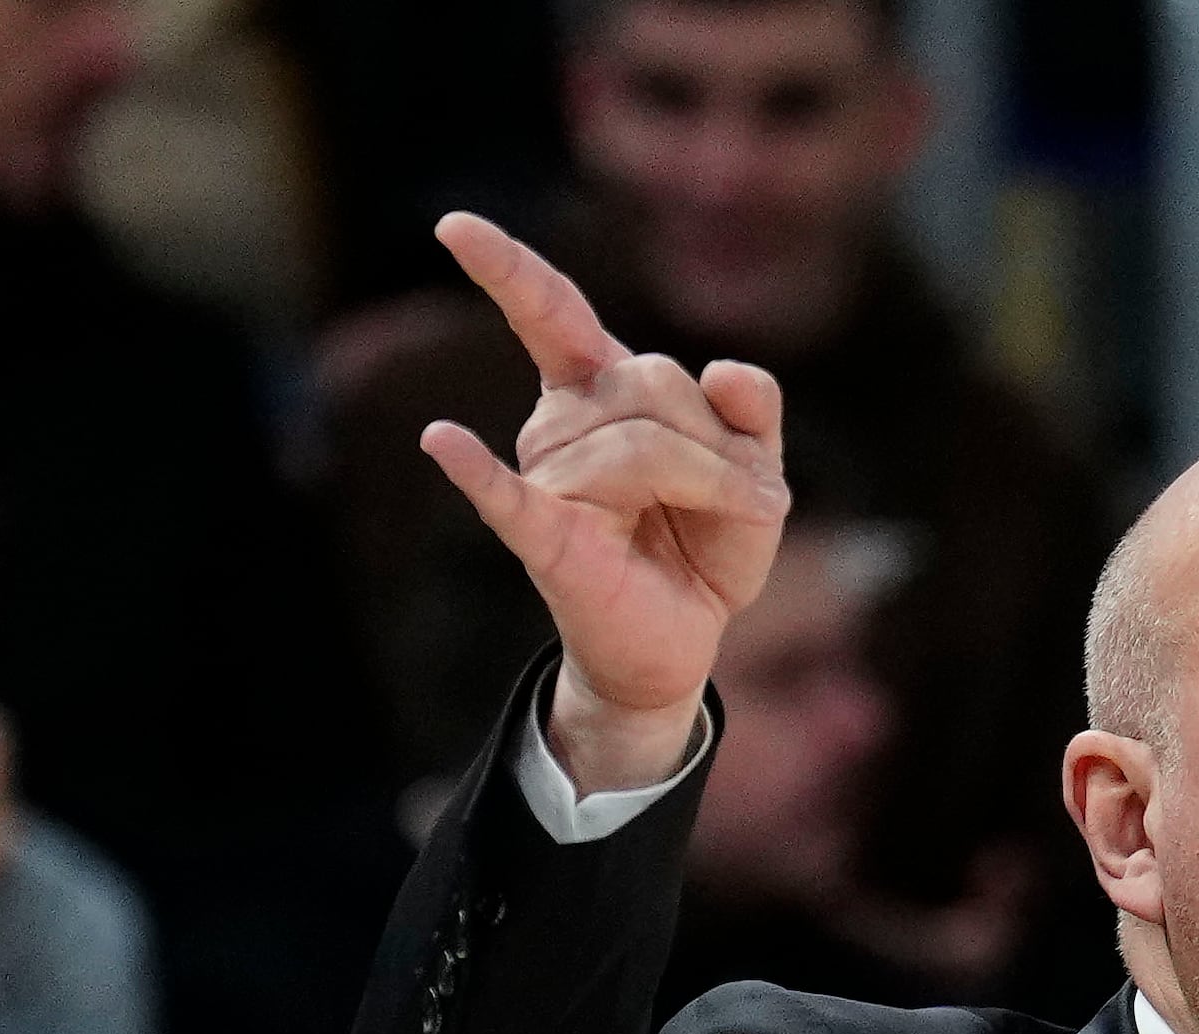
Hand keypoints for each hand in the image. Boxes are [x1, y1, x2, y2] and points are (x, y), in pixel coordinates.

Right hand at [415, 212, 787, 794]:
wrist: (682, 641)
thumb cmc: (705, 546)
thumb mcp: (756, 470)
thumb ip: (754, 411)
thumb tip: (723, 370)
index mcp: (601, 390)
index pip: (552, 312)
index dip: (506, 269)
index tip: (452, 226)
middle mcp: (561, 424)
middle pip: (651, 385)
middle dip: (722, 441)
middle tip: (754, 496)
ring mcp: (548, 481)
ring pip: (641, 444)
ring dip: (711, 483)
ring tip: (725, 523)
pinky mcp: (546, 541)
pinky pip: (509, 499)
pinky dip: (478, 473)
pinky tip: (442, 441)